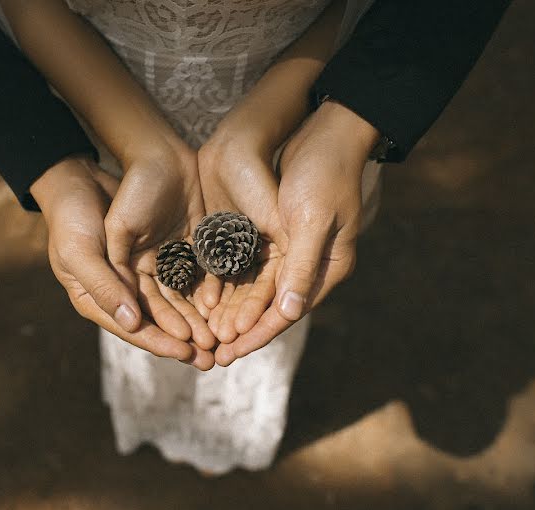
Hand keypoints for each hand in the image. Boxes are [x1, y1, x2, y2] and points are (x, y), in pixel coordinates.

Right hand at [32, 155, 208, 366]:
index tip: (185, 353)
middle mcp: (124, 290)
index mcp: (99, 298)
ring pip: (176, 300)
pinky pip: (185, 273)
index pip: (133, 327)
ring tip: (221, 335)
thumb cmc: (71, 216)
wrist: (79, 177)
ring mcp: (144, 272)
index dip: (160, 341)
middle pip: (159, 321)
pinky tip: (222, 299)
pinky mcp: (160, 252)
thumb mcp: (80, 252)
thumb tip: (131, 322)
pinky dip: (202, 287)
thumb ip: (104, 286)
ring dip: (197, 318)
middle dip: (185, 338)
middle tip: (212, 357)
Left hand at [215, 101, 379, 365]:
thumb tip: (289, 312)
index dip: (256, 334)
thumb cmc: (324, 172)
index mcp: (327, 267)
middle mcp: (312, 264)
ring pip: (260, 292)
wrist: (326, 131)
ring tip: (208, 333)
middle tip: (212, 354)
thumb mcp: (310, 219)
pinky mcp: (278, 234)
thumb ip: (300, 266)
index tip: (229, 353)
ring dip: (235, 312)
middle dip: (242, 331)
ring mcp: (295, 250)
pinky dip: (232, 284)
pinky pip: (252, 268)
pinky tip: (210, 297)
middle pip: (272, 309)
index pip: (287, 312)